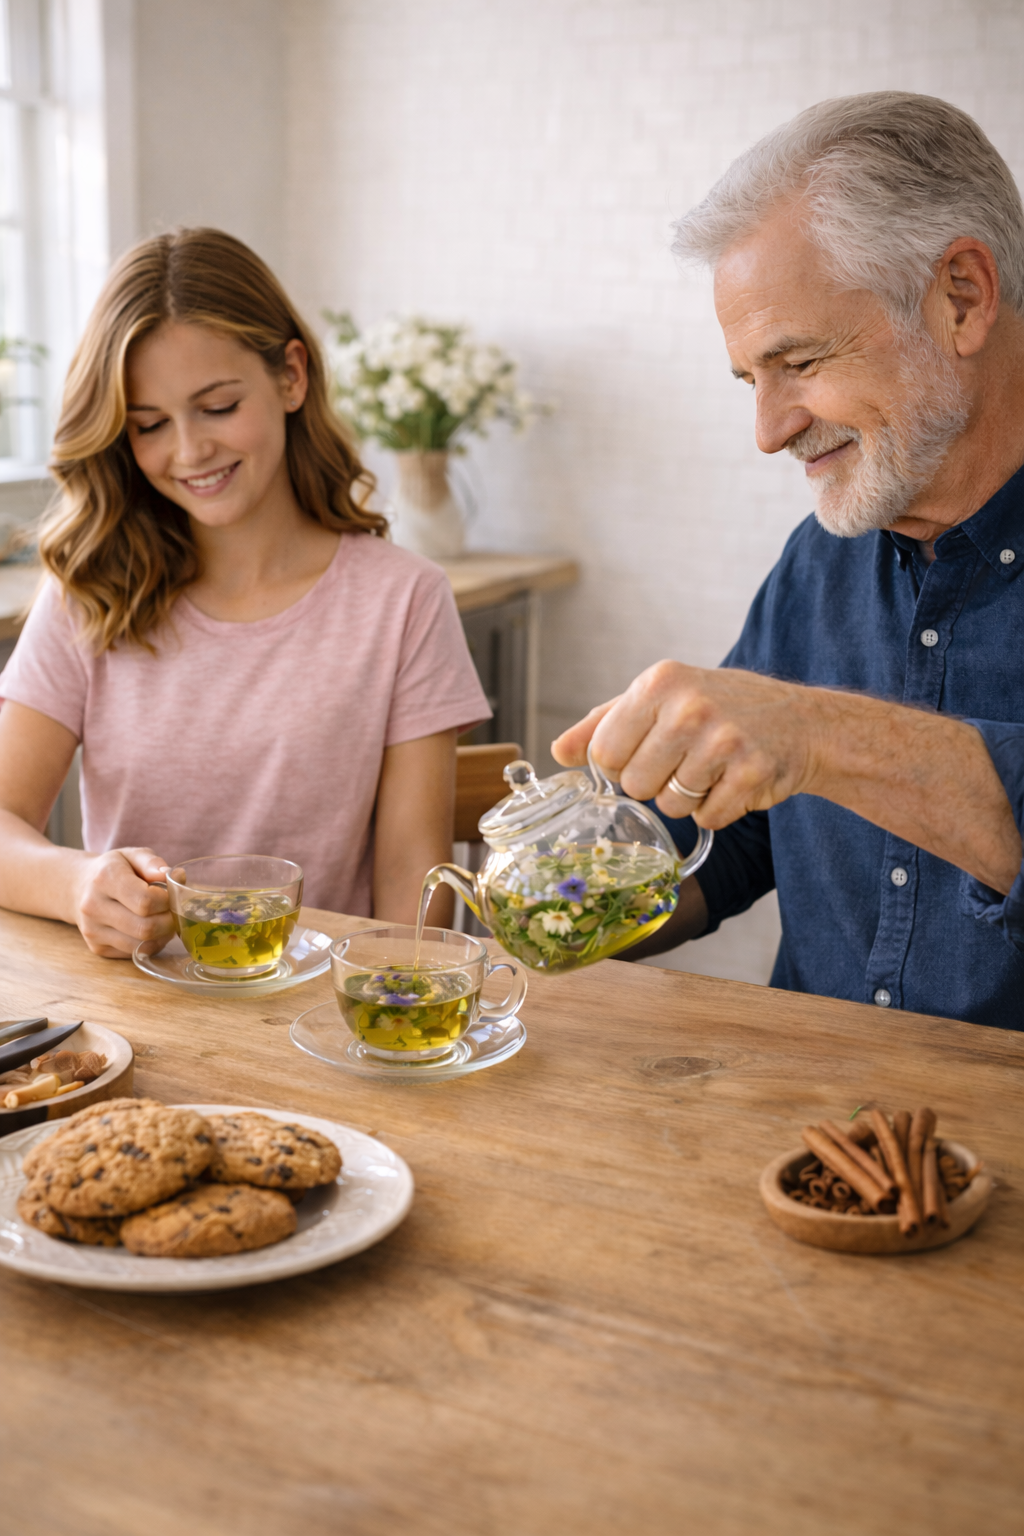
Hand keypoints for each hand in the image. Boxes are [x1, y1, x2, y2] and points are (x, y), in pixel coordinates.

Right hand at [72, 847, 174, 958]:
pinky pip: (134, 954)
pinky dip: (150, 945)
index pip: (146, 901)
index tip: (171, 895)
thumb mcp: (132, 856)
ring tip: (164, 920)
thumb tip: (174, 877)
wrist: (79, 887)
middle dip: (169, 921)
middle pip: (145, 927)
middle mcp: (94, 906)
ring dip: (162, 936)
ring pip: (142, 945)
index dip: (167, 901)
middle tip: (174, 912)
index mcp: (105, 878)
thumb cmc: (114, 870)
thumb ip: (153, 863)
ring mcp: (93, 930)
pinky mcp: (96, 947)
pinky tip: (150, 930)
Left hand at [551, 660, 819, 827]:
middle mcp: (690, 706)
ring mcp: (724, 739)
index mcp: (659, 682)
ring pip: (670, 806)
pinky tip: (733, 782)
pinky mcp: (751, 773)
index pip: (604, 751)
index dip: (622, 764)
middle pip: (635, 784)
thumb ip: (604, 723)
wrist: (800, 722)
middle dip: (656, 784)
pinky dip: (718, 810)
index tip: (647, 751)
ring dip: (688, 799)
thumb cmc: (720, 708)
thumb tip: (559, 752)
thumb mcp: (660, 699)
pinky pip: (708, 819)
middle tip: (686, 761)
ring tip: (711, 769)